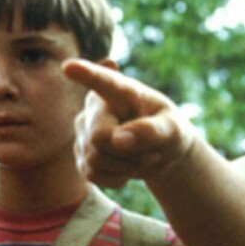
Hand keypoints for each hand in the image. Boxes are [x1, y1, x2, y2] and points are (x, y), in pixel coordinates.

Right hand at [65, 59, 197, 188]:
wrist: (162, 153)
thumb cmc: (169, 131)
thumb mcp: (174, 130)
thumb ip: (151, 131)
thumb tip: (118, 140)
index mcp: (121, 91)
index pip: (102, 81)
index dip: (85, 74)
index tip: (70, 66)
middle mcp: (95, 106)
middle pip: (99, 137)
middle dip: (128, 153)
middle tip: (153, 153)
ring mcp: (83, 129)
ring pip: (95, 159)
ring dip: (126, 167)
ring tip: (140, 157)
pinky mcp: (81, 153)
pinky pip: (93, 174)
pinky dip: (116, 178)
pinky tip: (127, 168)